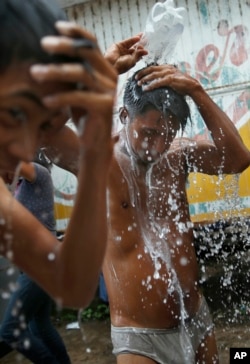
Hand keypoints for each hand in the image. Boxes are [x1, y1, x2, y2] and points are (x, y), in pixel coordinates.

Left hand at [30, 21, 116, 149]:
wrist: (94, 141)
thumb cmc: (83, 114)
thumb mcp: (75, 88)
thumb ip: (70, 71)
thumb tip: (50, 51)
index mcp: (104, 69)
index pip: (92, 44)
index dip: (76, 32)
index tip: (57, 27)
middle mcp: (110, 77)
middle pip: (88, 53)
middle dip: (64, 46)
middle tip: (43, 44)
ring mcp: (110, 91)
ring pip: (81, 73)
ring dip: (55, 71)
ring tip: (35, 73)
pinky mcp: (105, 107)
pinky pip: (80, 97)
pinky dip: (60, 98)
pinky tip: (46, 102)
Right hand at [105, 34, 147, 73]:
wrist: (111, 65)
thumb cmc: (121, 66)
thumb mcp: (132, 61)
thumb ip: (138, 55)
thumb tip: (145, 51)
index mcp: (129, 62)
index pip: (137, 56)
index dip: (142, 53)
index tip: (147, 51)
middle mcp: (126, 56)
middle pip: (135, 49)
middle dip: (141, 45)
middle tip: (147, 41)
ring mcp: (122, 50)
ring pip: (131, 44)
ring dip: (138, 41)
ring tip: (144, 37)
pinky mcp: (118, 45)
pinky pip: (127, 41)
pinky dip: (133, 39)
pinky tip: (138, 37)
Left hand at [135, 64, 199, 95]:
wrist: (191, 86)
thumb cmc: (181, 84)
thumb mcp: (171, 78)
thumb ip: (164, 78)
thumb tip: (155, 82)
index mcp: (166, 67)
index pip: (152, 67)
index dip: (144, 71)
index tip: (138, 75)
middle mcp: (167, 68)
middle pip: (151, 69)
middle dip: (142, 73)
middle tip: (135, 78)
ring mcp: (168, 73)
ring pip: (153, 75)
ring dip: (144, 79)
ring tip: (139, 83)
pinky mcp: (170, 80)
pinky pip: (157, 82)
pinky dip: (150, 86)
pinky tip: (145, 89)